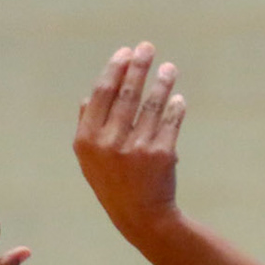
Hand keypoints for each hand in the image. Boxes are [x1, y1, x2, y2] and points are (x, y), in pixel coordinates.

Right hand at [74, 42, 186, 240]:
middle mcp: (109, 142)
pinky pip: (171, 121)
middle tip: (147, 47)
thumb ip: (87, 128)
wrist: (141, 217)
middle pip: (127, 93)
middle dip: (138, 66)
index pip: (101, 94)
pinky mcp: (161, 153)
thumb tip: (87, 97)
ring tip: (169, 68)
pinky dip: (175, 107)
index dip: (115, 70)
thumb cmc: (113, 183)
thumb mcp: (90, 160)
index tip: (125, 52)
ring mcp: (136, 148)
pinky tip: (178, 97)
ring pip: (152, 104)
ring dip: (162, 81)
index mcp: (87, 140)